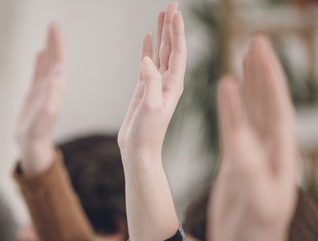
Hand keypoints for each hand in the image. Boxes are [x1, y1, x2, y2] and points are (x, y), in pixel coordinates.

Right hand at [16, 24, 65, 174]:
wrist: (31, 145)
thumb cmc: (37, 133)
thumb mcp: (45, 114)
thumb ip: (52, 93)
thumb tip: (58, 70)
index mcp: (56, 90)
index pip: (59, 63)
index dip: (58, 45)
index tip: (54, 28)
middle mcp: (52, 88)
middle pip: (55, 60)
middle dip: (55, 42)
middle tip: (52, 24)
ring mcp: (44, 91)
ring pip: (48, 65)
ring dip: (49, 49)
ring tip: (49, 34)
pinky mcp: (35, 95)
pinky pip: (38, 74)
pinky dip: (40, 62)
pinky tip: (40, 53)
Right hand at [118, 3, 186, 159]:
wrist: (139, 149)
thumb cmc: (148, 133)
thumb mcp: (151, 107)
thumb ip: (150, 82)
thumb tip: (147, 59)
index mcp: (174, 84)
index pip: (178, 52)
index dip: (177, 31)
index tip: (175, 12)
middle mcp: (168, 81)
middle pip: (171, 47)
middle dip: (171, 26)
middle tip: (170, 5)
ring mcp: (155, 84)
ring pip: (159, 53)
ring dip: (160, 34)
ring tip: (159, 15)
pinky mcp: (144, 88)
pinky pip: (147, 63)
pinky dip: (147, 49)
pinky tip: (147, 39)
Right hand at [208, 36, 297, 240]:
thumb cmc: (255, 237)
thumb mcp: (257, 206)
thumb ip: (250, 173)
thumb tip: (240, 138)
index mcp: (280, 160)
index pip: (278, 111)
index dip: (271, 81)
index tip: (261, 52)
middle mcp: (270, 152)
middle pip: (268, 104)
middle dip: (263, 73)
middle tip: (257, 42)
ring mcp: (253, 154)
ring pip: (252, 112)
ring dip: (249, 84)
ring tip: (244, 57)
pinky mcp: (236, 161)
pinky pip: (234, 127)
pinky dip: (229, 107)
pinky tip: (225, 90)